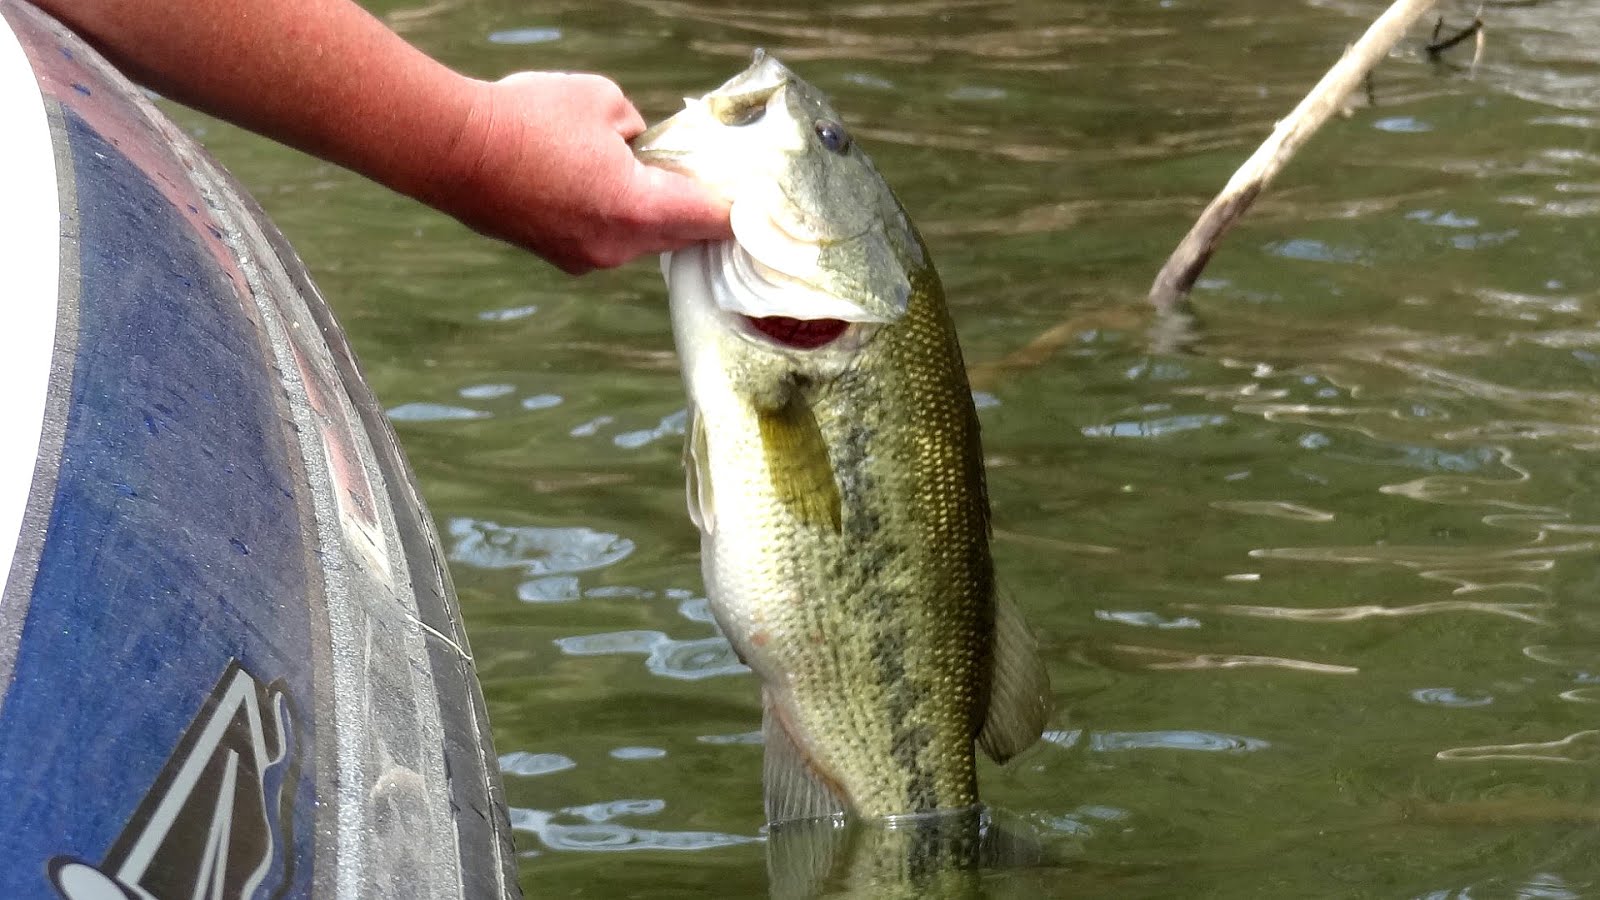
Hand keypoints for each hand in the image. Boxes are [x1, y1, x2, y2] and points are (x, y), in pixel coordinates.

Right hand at [435, 72, 731, 273]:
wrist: (451, 149)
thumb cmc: (527, 117)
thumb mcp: (604, 101)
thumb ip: (642, 132)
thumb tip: (645, 152)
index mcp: (638, 210)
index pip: (712, 219)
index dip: (740, 210)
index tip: (761, 204)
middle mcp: (617, 247)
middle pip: (681, 235)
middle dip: (697, 210)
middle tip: (711, 181)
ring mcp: (586, 258)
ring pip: (643, 240)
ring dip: (653, 214)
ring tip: (646, 176)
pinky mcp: (560, 257)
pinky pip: (608, 241)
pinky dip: (616, 220)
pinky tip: (600, 187)